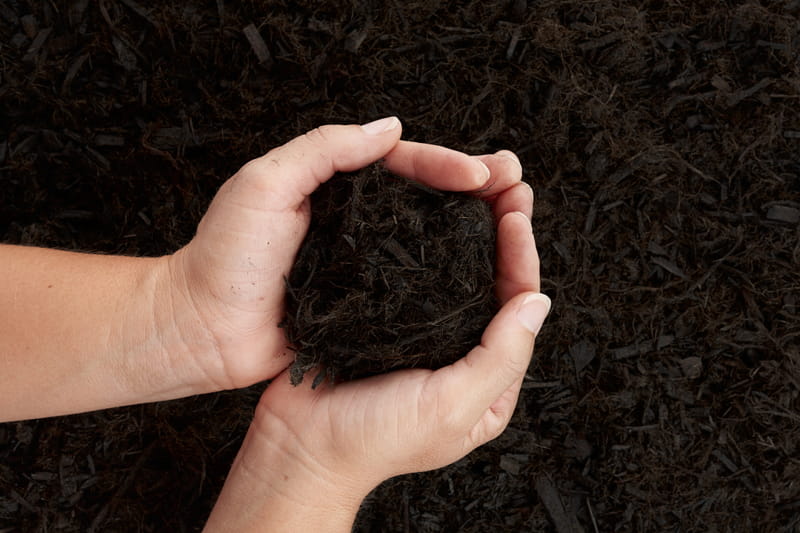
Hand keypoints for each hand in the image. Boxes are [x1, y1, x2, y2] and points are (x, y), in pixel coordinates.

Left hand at [164, 117, 503, 391]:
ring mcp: (362, 262)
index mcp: (334, 184)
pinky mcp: (364, 301)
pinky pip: (412, 283)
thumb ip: (325, 149)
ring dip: (471, 228)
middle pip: (425, 196)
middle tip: (517, 186)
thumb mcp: (265, 183)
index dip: (446, 165)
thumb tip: (390, 128)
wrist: (201, 329)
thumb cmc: (224, 256)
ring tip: (513, 220)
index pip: (402, 163)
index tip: (484, 175)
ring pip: (427, 237)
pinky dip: (447, 275)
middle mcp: (354, 220)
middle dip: (474, 188)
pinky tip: (478, 272)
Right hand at [204, 144, 549, 531]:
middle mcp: (459, 348)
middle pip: (492, 278)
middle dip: (503, 226)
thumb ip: (501, 358)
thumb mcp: (452, 407)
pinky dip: (424, 238)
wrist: (301, 445)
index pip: (518, 304)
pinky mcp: (384, 317)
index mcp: (487, 375)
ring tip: (478, 181)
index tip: (515, 213)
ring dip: (468, 225)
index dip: (521, 255)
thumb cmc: (376, 440)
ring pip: (455, 268)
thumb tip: (538, 302)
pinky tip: (425, 208)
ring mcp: (421, 330)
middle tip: (508, 178)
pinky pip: (412, 272)